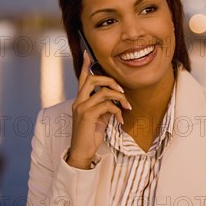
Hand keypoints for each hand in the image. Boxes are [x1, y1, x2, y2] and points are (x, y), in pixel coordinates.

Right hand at [68, 52, 130, 168]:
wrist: (83, 152)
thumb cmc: (91, 135)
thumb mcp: (100, 117)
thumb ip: (104, 106)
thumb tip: (116, 100)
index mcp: (80, 100)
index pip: (82, 79)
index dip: (85, 66)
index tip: (88, 54)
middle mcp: (78, 101)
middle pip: (92, 79)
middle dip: (110, 80)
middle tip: (122, 90)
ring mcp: (81, 108)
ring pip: (103, 92)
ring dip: (119, 98)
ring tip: (127, 107)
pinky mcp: (87, 116)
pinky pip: (107, 106)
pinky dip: (117, 111)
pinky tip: (120, 120)